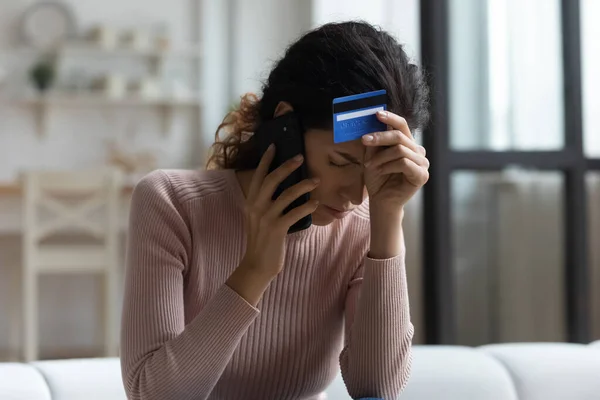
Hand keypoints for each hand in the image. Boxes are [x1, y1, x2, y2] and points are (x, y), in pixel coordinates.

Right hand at [240, 144, 319, 277]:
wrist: (257, 265)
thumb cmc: (261, 240)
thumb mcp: (257, 218)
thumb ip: (265, 203)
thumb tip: (282, 188)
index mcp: (250, 202)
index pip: (257, 176)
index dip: (265, 160)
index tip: (274, 146)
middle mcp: (256, 207)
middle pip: (271, 180)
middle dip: (286, 166)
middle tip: (300, 157)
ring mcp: (266, 218)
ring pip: (286, 195)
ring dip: (303, 185)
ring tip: (316, 180)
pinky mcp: (277, 229)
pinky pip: (295, 213)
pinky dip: (306, 207)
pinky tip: (315, 203)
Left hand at [362, 111, 428, 210]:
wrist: (381, 200)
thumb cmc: (377, 178)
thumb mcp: (373, 156)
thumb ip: (375, 141)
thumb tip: (372, 121)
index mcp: (408, 144)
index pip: (402, 125)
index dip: (390, 118)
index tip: (376, 113)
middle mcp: (418, 151)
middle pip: (400, 136)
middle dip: (380, 136)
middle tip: (364, 140)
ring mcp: (422, 163)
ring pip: (400, 149)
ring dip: (381, 157)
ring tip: (369, 165)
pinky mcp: (422, 175)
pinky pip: (403, 162)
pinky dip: (388, 166)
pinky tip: (380, 171)